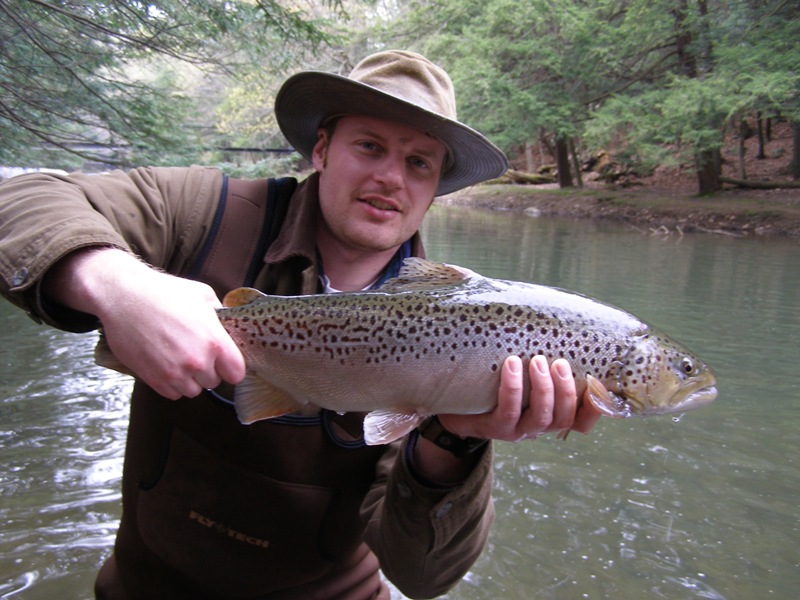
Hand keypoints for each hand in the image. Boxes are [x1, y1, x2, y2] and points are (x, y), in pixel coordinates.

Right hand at [44, 248, 245, 398]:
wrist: (124, 296)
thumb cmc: (163, 292)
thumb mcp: (202, 295)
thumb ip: (221, 315)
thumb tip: (229, 326)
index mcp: (214, 341)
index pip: (236, 373)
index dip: (231, 368)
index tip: (225, 363)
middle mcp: (197, 361)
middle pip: (213, 382)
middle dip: (208, 370)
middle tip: (196, 353)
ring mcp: (174, 373)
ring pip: (193, 390)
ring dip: (189, 379)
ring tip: (179, 358)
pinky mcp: (153, 379)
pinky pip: (172, 394)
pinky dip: (171, 384)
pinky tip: (166, 365)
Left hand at [438, 355, 600, 440]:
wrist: (456, 404)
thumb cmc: (495, 379)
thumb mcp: (522, 371)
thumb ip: (541, 353)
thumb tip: (556, 312)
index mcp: (551, 414)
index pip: (583, 420)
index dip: (596, 406)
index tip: (597, 380)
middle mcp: (538, 426)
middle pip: (565, 418)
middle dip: (567, 390)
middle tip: (559, 362)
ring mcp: (518, 430)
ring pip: (541, 418)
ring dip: (544, 389)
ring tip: (537, 361)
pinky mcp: (495, 428)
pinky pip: (509, 411)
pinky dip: (512, 387)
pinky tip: (511, 365)